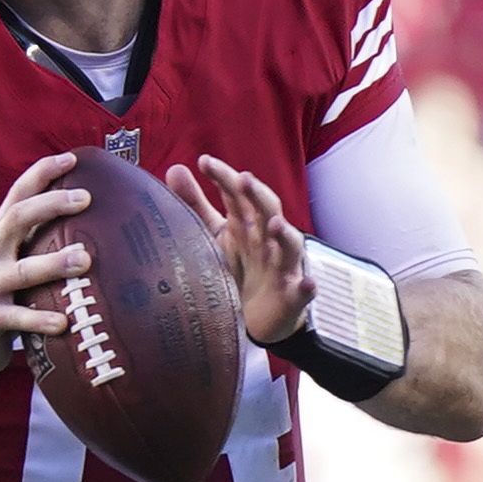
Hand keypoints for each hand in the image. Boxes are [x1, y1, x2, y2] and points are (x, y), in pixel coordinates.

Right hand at [0, 152, 91, 378]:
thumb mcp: (11, 266)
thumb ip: (37, 246)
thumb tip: (91, 229)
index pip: (17, 195)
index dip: (41, 173)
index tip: (72, 158)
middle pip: (16, 219)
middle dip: (50, 205)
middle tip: (85, 198)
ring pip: (21, 271)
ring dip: (53, 263)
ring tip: (84, 260)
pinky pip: (16, 319)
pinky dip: (40, 320)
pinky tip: (64, 322)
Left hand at [170, 154, 309, 344]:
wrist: (252, 319)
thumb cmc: (236, 269)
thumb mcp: (213, 234)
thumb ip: (194, 204)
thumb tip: (175, 169)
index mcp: (246, 223)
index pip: (238, 194)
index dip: (225, 177)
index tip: (204, 162)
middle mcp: (266, 240)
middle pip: (268, 211)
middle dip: (258, 195)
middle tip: (242, 179)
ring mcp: (281, 267)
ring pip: (290, 246)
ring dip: (284, 234)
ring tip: (274, 225)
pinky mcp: (291, 297)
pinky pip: (303, 291)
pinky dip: (307, 287)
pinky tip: (307, 283)